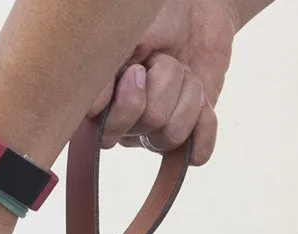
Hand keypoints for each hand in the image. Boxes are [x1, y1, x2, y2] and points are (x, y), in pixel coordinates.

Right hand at [88, 0, 243, 163]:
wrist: (198, 14)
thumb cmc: (159, 22)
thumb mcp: (129, 37)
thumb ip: (107, 71)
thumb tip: (93, 109)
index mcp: (103, 106)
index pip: (107, 133)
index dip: (128, 101)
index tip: (135, 69)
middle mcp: (125, 126)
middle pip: (150, 122)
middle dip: (166, 82)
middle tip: (161, 61)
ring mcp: (154, 134)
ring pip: (174, 133)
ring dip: (188, 91)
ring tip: (181, 70)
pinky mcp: (185, 138)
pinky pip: (196, 155)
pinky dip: (205, 129)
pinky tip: (202, 107)